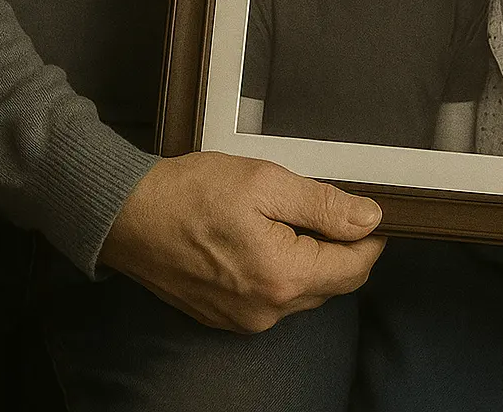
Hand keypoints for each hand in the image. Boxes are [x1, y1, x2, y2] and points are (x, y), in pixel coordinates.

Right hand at [99, 152, 385, 330]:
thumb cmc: (193, 192)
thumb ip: (323, 204)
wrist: (129, 216)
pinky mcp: (225, 318)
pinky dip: (284, 272)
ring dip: (312, 260)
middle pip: (333, 284)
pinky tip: (267, 239)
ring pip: (305, 293)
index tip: (374, 211)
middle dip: (342, 248)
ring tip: (295, 218)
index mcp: (283, 277)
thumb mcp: (266, 182)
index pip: (355, 267)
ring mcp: (244, 320)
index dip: (371, 237)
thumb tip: (369, 218)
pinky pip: (274, 299)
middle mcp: (268, 310)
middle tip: (332, 206)